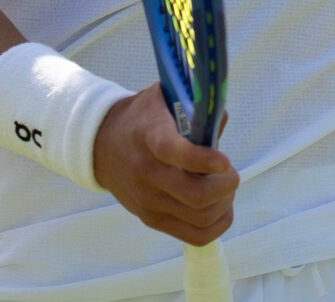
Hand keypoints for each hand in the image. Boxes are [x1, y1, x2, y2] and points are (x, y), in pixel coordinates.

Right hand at [91, 84, 237, 246]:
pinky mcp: (151, 219)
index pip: (172, 151)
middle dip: (226, 186)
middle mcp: (146, 171)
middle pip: (195, 194)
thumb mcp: (164, 97)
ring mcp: (148, 200)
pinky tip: (221, 207)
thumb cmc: (144, 118)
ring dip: (224, 204)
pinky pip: (194, 236)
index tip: (224, 160)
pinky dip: (217, 225)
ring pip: (199, 217)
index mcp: (150, 135)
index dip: (202, 159)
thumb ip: (196, 104)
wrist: (103, 145)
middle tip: (231, 174)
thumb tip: (221, 119)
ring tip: (225, 189)